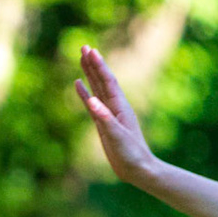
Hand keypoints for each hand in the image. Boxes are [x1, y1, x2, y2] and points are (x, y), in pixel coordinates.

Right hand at [74, 45, 157, 184]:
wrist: (138, 169)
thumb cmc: (130, 154)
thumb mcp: (117, 136)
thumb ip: (104, 118)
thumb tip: (92, 100)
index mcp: (119, 107)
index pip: (107, 82)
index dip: (99, 66)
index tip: (90, 51)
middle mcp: (115, 106)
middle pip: (102, 80)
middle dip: (93, 64)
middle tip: (83, 47)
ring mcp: (109, 113)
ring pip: (97, 88)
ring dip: (90, 73)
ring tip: (82, 58)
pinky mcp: (103, 122)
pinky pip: (92, 102)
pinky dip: (85, 92)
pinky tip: (79, 84)